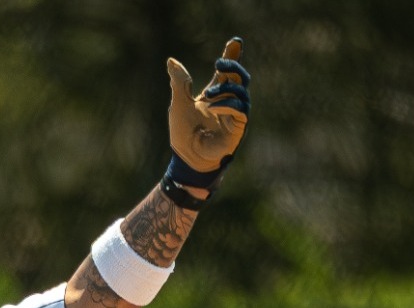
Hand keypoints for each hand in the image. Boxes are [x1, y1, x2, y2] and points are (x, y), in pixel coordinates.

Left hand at [167, 38, 249, 173]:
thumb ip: (179, 83)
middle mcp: (228, 102)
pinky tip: (211, 107)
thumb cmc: (183, 134)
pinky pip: (240, 110)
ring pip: (242, 92)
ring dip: (225, 89)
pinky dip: (227, 104)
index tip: (234, 42)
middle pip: (240, 77)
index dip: (232, 57)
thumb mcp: (178, 104)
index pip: (227, 72)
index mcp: (215, 95)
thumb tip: (171, 61)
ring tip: (205, 96)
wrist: (186, 159)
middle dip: (233, 66)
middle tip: (219, 63)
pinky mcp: (238, 128)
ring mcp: (235, 115)